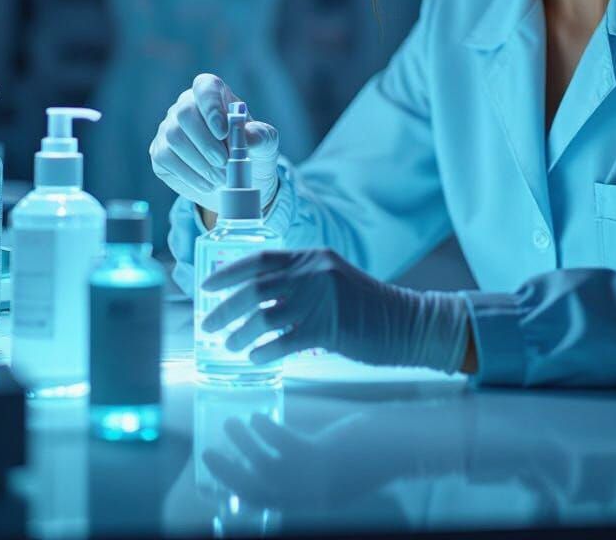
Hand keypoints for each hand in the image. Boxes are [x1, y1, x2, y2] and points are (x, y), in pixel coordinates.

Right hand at [149, 73, 279, 208]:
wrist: (236, 182)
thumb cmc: (252, 153)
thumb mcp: (266, 145)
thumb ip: (261, 136)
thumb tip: (249, 136)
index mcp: (214, 95)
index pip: (206, 87)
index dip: (211, 107)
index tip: (223, 132)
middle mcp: (187, 106)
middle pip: (185, 113)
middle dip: (205, 142)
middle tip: (224, 163)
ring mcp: (169, 128)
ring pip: (173, 137)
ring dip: (199, 162)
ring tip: (221, 178)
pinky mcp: (160, 152)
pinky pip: (165, 159)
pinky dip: (188, 175)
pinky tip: (206, 184)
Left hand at [200, 247, 469, 373]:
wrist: (408, 322)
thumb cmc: (366, 306)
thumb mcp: (332, 279)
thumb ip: (300, 281)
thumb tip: (255, 298)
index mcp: (312, 257)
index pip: (260, 258)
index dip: (228, 272)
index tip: (206, 286)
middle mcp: (314, 272)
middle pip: (254, 288)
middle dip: (224, 307)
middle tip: (208, 324)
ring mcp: (322, 299)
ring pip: (264, 315)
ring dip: (239, 333)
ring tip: (228, 346)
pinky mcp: (330, 328)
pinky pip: (283, 341)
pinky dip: (263, 351)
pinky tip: (255, 358)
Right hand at [201, 410, 405, 512]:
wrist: (400, 450)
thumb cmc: (371, 454)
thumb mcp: (336, 469)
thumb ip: (312, 468)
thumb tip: (285, 452)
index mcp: (310, 501)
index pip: (264, 503)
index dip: (238, 489)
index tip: (222, 473)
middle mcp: (307, 496)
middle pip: (253, 491)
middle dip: (227, 473)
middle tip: (207, 453)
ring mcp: (312, 478)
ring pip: (263, 467)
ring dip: (242, 445)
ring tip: (232, 422)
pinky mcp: (319, 455)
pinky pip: (282, 445)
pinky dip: (265, 431)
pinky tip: (258, 415)